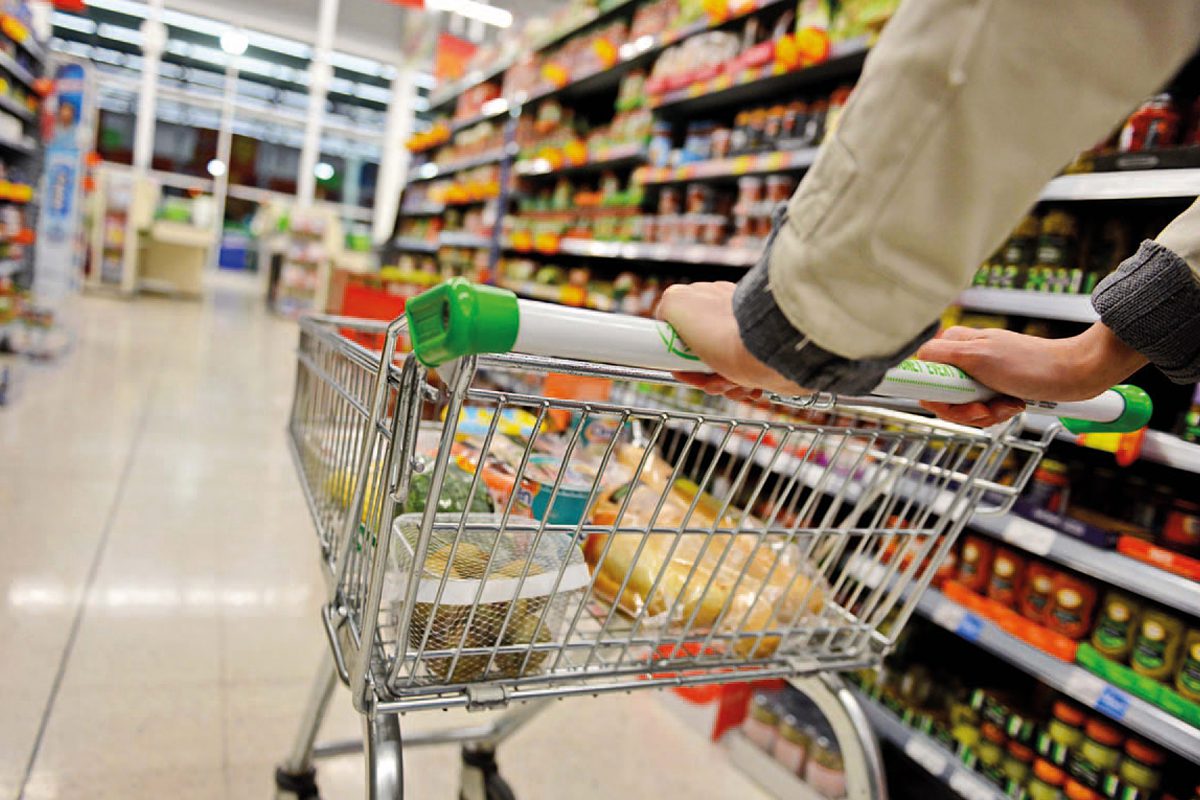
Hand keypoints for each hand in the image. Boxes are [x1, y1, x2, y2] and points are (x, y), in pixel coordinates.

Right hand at [654, 282, 807, 399]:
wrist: (770, 353)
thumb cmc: (723, 332)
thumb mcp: (676, 303)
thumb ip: (665, 307)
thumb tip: (665, 319)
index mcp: (710, 300)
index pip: (684, 330)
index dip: (678, 353)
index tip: (680, 368)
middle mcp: (729, 316)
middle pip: (702, 354)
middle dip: (701, 374)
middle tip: (709, 380)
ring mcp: (747, 338)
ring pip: (721, 369)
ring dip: (721, 384)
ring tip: (731, 383)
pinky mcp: (765, 357)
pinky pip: (744, 378)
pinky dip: (742, 387)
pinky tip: (747, 387)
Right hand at [915, 323, 1146, 426]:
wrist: (1073, 374)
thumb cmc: (1032, 364)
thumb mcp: (979, 356)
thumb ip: (942, 355)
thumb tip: (913, 359)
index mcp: (953, 345)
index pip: (921, 376)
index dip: (934, 395)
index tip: (951, 402)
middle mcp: (962, 359)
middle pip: (941, 397)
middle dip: (964, 410)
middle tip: (984, 407)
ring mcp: (978, 376)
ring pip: (962, 407)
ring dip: (985, 413)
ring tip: (1007, 405)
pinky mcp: (994, 389)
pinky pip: (981, 410)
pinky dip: (997, 413)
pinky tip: (1013, 405)